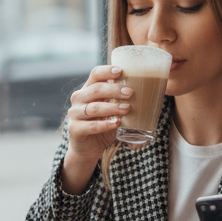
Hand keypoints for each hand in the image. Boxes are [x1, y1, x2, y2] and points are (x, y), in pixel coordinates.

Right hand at [61, 65, 132, 192]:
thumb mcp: (111, 109)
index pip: (95, 74)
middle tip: (130, 93)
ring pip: (94, 108)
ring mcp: (74, 114)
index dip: (107, 71)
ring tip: (127, 109)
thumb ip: (120, 100)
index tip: (121, 71)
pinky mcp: (75, 129)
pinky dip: (105, 124)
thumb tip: (147, 91)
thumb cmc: (102, 124)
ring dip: (112, 107)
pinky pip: (91, 126)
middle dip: (114, 90)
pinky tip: (117, 123)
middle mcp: (79, 99)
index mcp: (87, 89)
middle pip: (95, 89)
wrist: (87, 149)